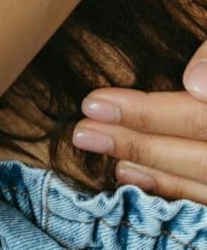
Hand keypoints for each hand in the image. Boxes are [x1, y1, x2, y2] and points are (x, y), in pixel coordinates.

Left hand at [72, 38, 206, 204]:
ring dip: (151, 169)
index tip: (93, 102)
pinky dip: (174, 189)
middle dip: (137, 143)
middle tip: (80, 130)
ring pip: (206, 181)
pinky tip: (134, 175)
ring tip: (101, 150)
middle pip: (201, 156)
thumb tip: (194, 85)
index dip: (146, 114)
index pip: (200, 119)